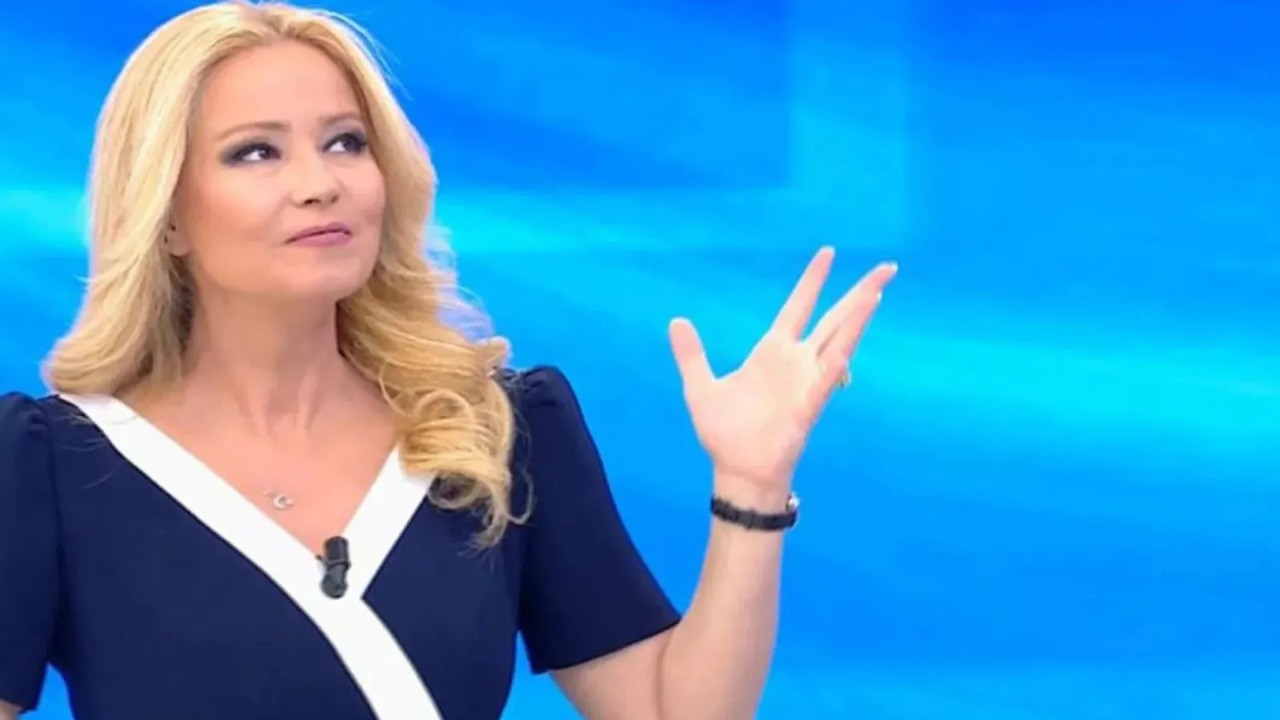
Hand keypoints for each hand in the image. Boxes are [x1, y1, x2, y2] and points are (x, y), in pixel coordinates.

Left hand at [668, 247, 896, 498]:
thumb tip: (676, 321)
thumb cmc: (725, 433)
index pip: (798, 306)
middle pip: (834, 318)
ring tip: (878, 292)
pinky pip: (827, 379)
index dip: (812, 280)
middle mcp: (796, 361)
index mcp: (772, 351)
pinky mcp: (808, 405)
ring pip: (841, 341)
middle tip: (887, 267)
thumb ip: (691, 354)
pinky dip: (838, 362)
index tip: (828, 252)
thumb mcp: (700, 387)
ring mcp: (807, 381)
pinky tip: (850, 345)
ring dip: (859, 318)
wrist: (737, 470)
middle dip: (859, 292)